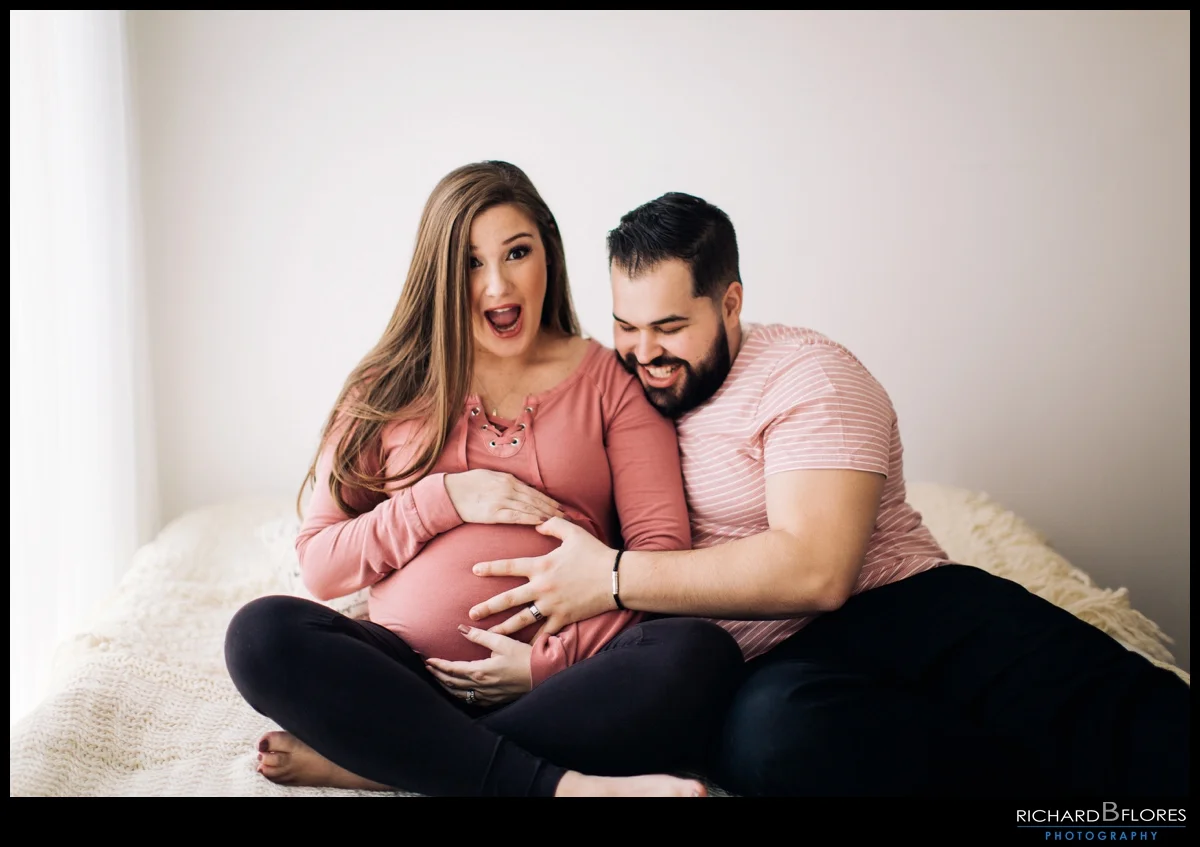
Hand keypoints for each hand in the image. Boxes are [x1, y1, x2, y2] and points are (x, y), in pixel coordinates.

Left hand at [425, 624, 533, 706]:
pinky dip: (460, 695)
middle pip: (452, 683)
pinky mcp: (495, 699)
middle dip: (437, 675)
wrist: (544, 675)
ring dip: (446, 686)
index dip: (438, 665)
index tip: (428, 660)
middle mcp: (482, 686)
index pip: (452, 670)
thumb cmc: (525, 657)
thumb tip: (461, 629)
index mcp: (482, 671)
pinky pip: (471, 700)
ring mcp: (488, 695)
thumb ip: (481, 636)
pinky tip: (458, 691)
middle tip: (428, 668)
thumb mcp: (503, 642)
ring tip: (437, 678)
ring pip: (460, 694)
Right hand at [444, 469, 563, 524]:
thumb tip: (524, 489)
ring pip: (529, 508)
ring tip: (559, 521)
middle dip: (553, 508)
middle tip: (568, 516)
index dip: (550, 500)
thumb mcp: (491, 477)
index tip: (561, 507)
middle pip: (536, 500)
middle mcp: (508, 488)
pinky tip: (541, 523)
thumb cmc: (470, 484)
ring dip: (546, 515)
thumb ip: (509, 483)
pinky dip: (531, 519)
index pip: (535, 492)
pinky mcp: (493, 513)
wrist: (450, 492)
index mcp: (509, 479)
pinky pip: (516, 517)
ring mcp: (501, 500)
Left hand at [469, 517, 617, 635]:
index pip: (509, 566)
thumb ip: (552, 525)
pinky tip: (522, 650)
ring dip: (504, 628)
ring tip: (488, 636)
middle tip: (471, 614)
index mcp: (541, 565)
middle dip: (488, 607)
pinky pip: (545, 633)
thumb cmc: (595, 553)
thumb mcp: (573, 532)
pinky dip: (533, 642)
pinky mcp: (564, 618)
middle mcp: (542, 587)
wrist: (616, 577)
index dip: (490, 568)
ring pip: (522, 620)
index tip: (474, 570)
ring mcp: (552, 605)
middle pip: (509, 599)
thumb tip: (537, 524)